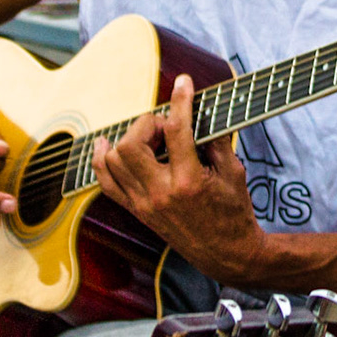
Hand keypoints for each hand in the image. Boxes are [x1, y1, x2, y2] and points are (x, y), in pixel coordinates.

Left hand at [93, 75, 262, 282]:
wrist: (227, 254)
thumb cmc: (234, 213)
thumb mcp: (234, 172)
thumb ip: (217, 140)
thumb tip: (202, 112)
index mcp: (189, 181)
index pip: (176, 131)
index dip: (180, 100)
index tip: (184, 83)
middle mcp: (160, 193)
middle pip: (131, 143)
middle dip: (147, 124)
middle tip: (167, 127)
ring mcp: (144, 204)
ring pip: (113, 160)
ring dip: (128, 139)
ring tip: (150, 139)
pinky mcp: (137, 211)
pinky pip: (106, 183)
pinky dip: (102, 161)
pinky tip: (107, 145)